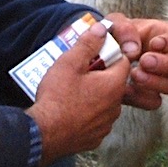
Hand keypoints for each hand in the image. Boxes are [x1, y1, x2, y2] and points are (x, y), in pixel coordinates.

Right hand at [28, 19, 130, 165]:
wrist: (44, 134)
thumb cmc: (56, 98)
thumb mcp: (69, 63)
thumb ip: (88, 44)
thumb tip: (101, 29)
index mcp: (113, 85)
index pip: (123, 61)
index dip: (108, 54)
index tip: (93, 55)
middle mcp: (115, 106)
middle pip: (114, 83)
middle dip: (100, 75)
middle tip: (79, 72)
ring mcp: (106, 124)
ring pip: (106, 102)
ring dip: (94, 96)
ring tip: (72, 92)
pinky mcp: (95, 137)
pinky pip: (96, 120)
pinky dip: (88, 114)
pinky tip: (71, 110)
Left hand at [106, 15, 167, 110]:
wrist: (99, 57)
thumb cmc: (113, 36)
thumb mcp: (114, 23)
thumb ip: (123, 28)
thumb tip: (134, 49)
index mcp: (166, 37)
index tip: (154, 44)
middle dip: (166, 64)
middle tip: (144, 61)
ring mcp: (162, 79)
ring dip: (155, 82)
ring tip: (134, 75)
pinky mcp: (149, 95)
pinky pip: (155, 102)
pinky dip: (141, 97)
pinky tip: (126, 90)